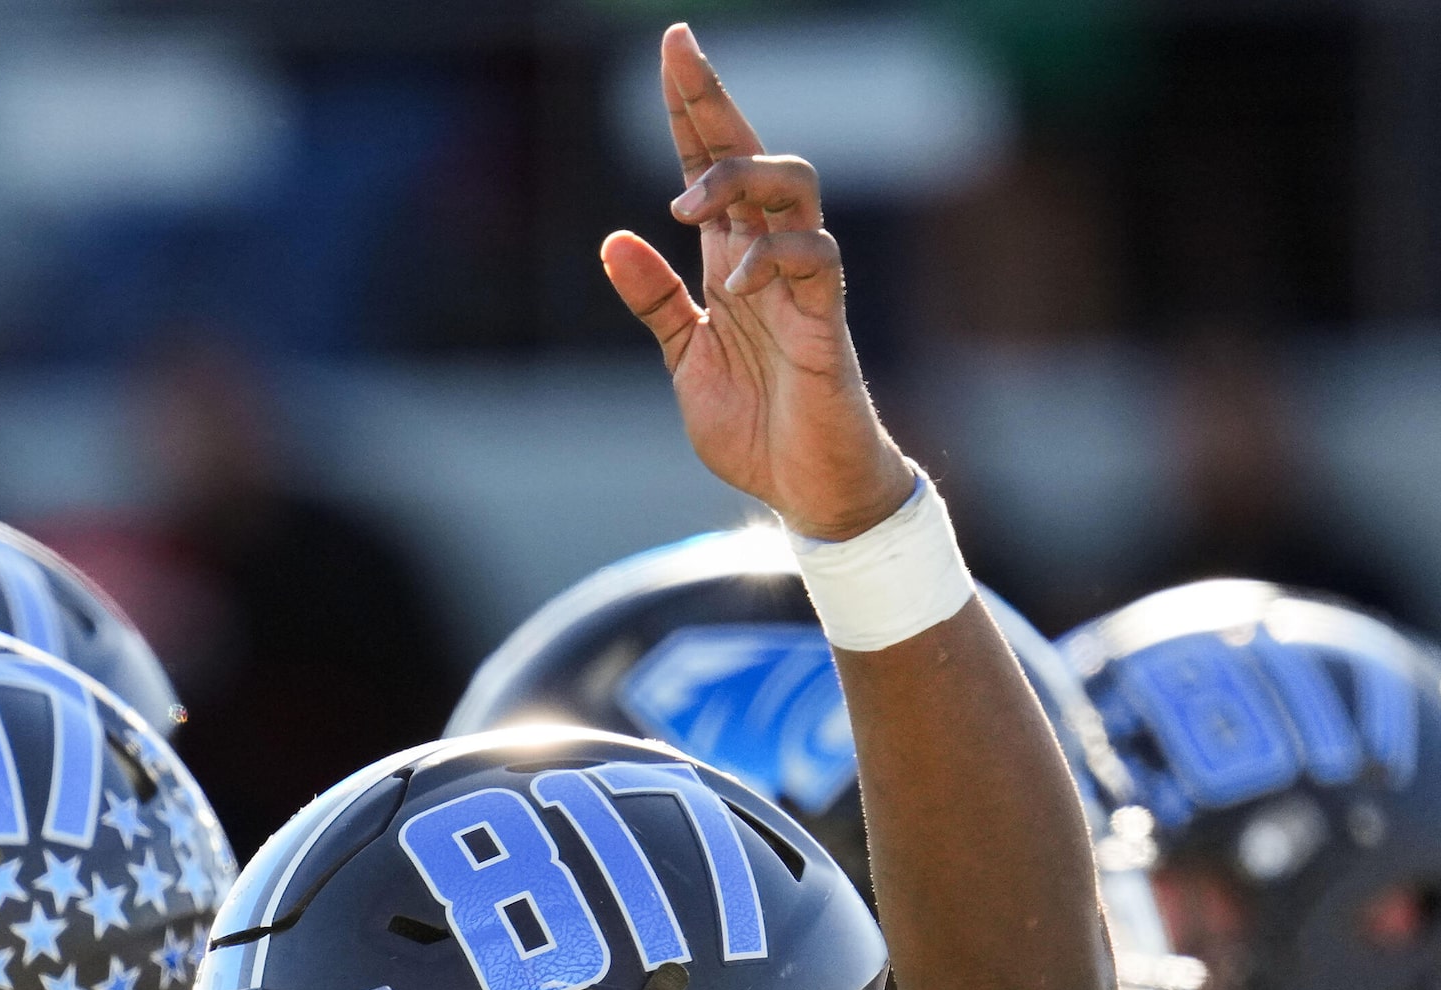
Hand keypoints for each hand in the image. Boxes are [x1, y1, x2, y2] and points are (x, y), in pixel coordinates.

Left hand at [602, 25, 913, 541]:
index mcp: (730, 262)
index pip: (710, 168)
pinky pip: (816, 256)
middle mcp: (768, 259)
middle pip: (751, 155)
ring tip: (685, 208)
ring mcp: (803, 284)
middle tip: (677, 57)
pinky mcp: (828, 320)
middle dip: (714, 102)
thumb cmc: (757, 425)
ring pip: (794, 186)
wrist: (807, 490)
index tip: (671, 49)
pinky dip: (773, 254)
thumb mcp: (686, 357)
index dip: (692, 110)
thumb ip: (655, 301)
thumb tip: (612, 241)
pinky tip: (736, 278)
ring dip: (739, 178)